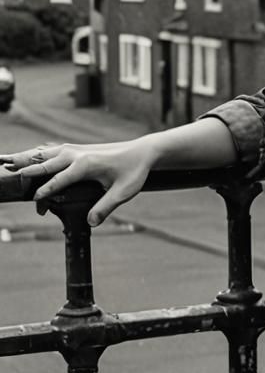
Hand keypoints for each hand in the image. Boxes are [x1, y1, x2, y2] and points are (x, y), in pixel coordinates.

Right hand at [0, 139, 156, 225]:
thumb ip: (106, 207)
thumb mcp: (123, 192)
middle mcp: (74, 155)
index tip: (37, 205)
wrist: (142, 152)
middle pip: (42, 164)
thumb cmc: (134, 171)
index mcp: (84, 165)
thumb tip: (91, 223)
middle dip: (24, 173)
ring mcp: (73, 150)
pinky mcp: (74, 150)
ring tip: (3, 162)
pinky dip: (33, 155)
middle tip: (6, 178)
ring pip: (41, 154)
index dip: (45, 193)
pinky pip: (48, 151)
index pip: (57, 181)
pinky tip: (22, 158)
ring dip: (23, 159)